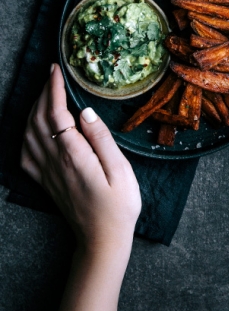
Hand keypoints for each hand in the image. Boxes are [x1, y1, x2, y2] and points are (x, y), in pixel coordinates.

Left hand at [21, 64, 141, 256]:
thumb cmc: (118, 206)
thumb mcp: (120, 170)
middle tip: (52, 74)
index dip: (54, 88)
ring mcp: (46, 172)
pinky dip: (26, 132)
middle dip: (43, 92)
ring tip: (46, 93)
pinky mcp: (45, 181)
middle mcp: (54, 161)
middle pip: (38, 118)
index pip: (56, 113)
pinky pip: (25, 152)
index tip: (57, 69)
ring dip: (34, 108)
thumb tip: (85, 111)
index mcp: (73, 155)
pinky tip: (34, 125)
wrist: (102, 240)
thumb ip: (101, 139)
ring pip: (28, 132)